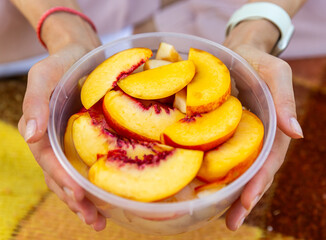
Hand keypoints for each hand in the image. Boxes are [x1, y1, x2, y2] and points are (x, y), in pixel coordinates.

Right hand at [18, 43, 105, 230]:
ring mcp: (68, 143)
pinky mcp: (84, 141)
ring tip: (99, 222)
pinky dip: (93, 186)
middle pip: (59, 177)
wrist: (80, 54)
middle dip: (75, 200)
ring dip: (83, 202)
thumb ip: (35, 102)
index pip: (49, 161)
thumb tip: (29, 134)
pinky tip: (105, 200)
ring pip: (71, 178)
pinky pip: (84, 167)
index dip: (62, 179)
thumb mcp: (44, 76)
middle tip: (94, 220)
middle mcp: (53, 141)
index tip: (80, 195)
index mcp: (40, 130)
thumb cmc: (61, 64)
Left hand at [222, 44, 302, 229]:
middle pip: (253, 172)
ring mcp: (239, 137)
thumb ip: (284, 99)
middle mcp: (256, 138)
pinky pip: (220, 154)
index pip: (268, 161)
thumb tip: (298, 133)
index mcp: (272, 129)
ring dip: (229, 193)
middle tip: (229, 223)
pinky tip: (203, 187)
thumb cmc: (257, 60)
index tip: (247, 201)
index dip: (259, 181)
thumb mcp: (275, 72)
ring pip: (237, 169)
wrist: (237, 51)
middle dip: (244, 198)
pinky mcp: (223, 132)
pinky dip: (215, 172)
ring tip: (215, 216)